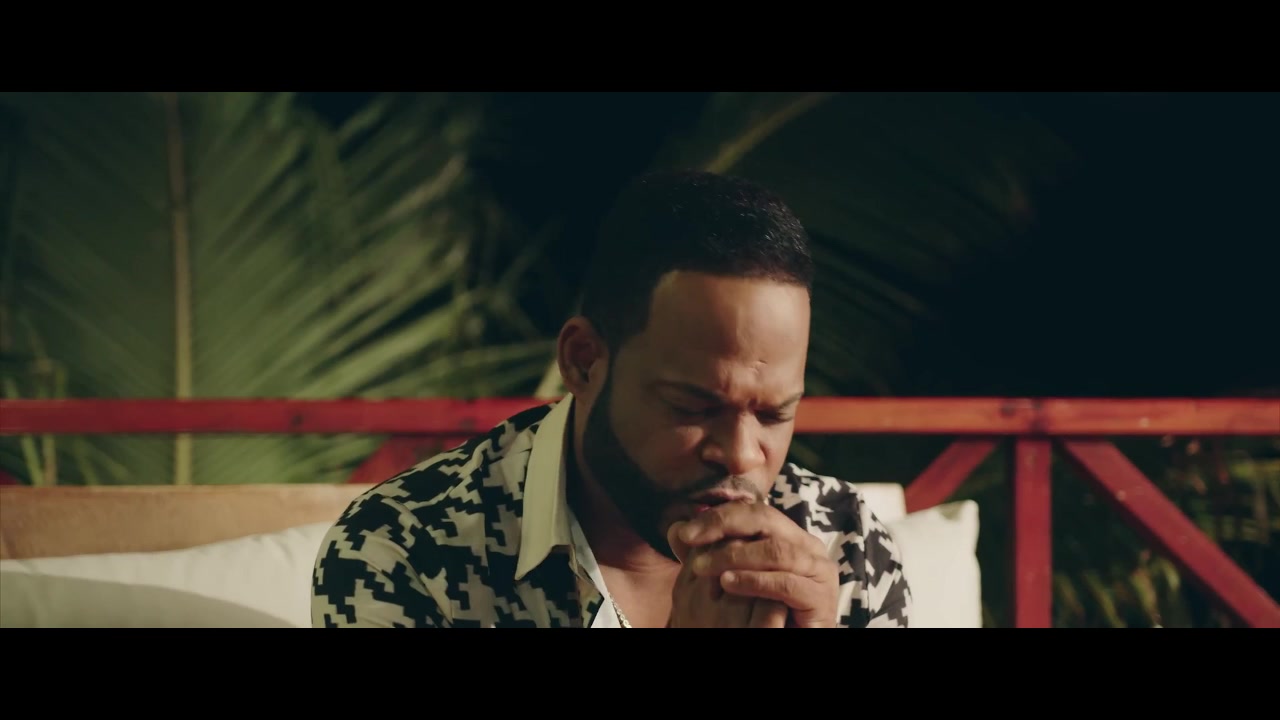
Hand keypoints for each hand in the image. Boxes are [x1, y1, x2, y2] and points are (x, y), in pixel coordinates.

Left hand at [673, 501, 839, 627]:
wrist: (791, 640)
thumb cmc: (762, 612)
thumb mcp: (731, 578)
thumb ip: (706, 554)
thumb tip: (675, 529)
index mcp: (789, 536)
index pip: (753, 512)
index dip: (717, 516)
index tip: (684, 532)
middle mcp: (808, 546)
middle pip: (766, 520)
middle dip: (723, 526)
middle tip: (691, 539)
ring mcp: (819, 570)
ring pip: (776, 550)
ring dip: (736, 555)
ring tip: (703, 567)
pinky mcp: (821, 598)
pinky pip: (787, 583)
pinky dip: (755, 581)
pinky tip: (729, 584)